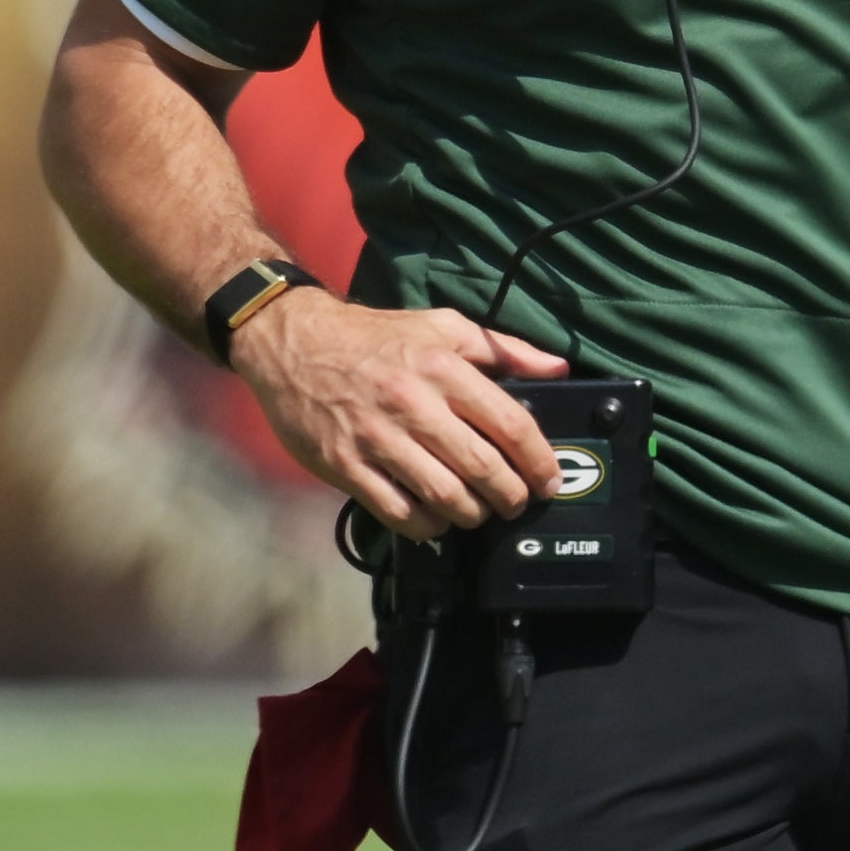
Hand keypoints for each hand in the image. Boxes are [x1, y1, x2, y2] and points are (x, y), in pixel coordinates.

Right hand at [228, 289, 568, 535]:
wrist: (292, 341)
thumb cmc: (375, 336)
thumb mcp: (444, 326)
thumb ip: (505, 349)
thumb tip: (557, 369)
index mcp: (444, 369)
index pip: (511, 425)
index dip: (539, 461)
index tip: (549, 480)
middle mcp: (412, 404)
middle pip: (482, 467)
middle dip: (511, 496)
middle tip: (517, 503)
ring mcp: (376, 437)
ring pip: (443, 495)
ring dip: (472, 514)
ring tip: (479, 512)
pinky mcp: (344, 464)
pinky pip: (397, 510)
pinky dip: (426, 525)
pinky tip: (436, 520)